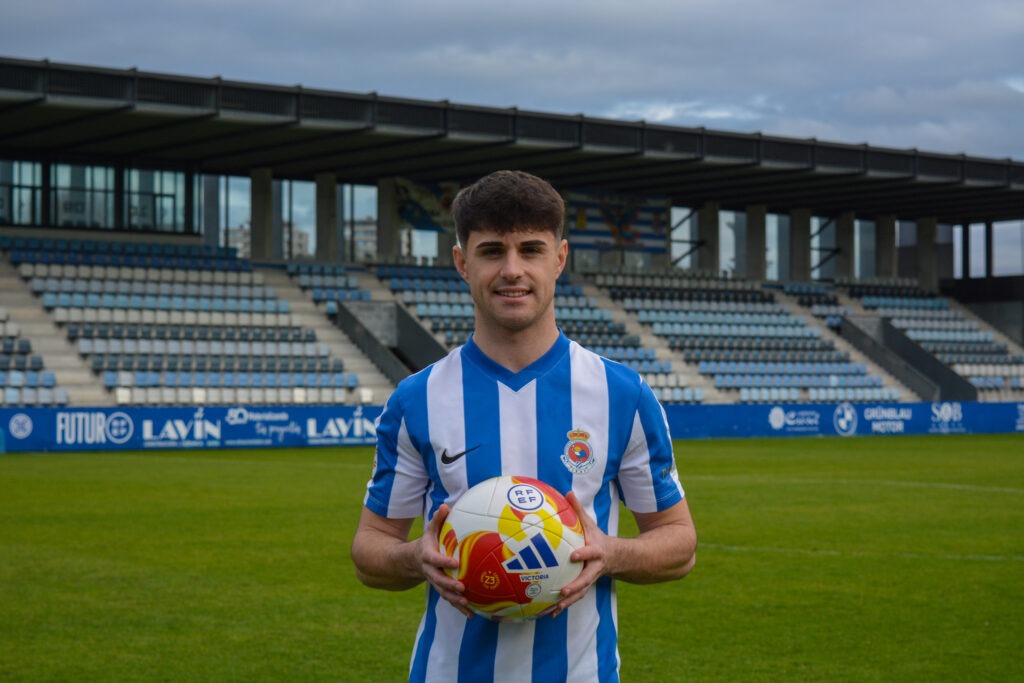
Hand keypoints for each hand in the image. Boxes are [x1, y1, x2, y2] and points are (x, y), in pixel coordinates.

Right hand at [420, 503, 473, 617]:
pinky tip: (471, 614)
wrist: (411, 561)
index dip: (444, 561)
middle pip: (438, 580)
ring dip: (454, 599)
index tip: (455, 563)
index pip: (435, 559)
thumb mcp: (430, 530)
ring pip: (443, 593)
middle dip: (449, 585)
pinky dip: (459, 608)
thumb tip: (445, 506)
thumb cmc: (427, 542)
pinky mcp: (440, 589)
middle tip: (462, 587)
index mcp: (427, 556)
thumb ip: (437, 519)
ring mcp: (435, 582)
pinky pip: (449, 600)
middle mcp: (430, 571)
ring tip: (466, 603)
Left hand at [551, 491, 612, 616]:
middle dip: (575, 586)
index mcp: (596, 552)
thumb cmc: (597, 538)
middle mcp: (594, 568)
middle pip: (586, 579)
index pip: (590, 552)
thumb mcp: (590, 524)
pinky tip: (550, 614)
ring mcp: (590, 579)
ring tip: (554, 608)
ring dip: (568, 602)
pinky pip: (574, 598)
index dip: (583, 554)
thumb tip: (567, 491)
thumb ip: (578, 510)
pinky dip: (563, 606)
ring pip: (580, 592)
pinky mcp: (585, 587)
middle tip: (563, 592)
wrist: (618, 558)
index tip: (573, 556)